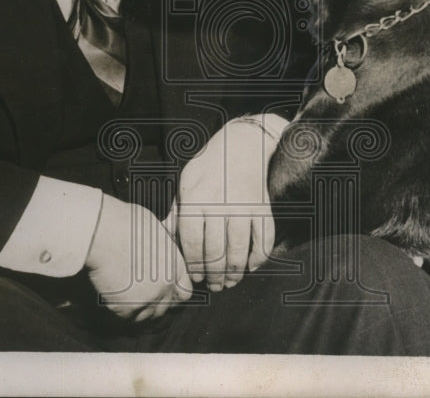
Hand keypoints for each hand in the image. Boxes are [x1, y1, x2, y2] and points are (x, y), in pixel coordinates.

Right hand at [84, 194, 192, 320]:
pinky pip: (127, 316)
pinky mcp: (127, 306)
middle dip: (156, 303)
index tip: (164, 292)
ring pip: (148, 315)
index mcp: (175, 265)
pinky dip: (121, 310)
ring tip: (128, 297)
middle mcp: (166, 284)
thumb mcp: (156, 227)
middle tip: (142, 296)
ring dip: (139, 309)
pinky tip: (114, 297)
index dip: (174, 293)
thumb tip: (167, 234)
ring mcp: (148, 298)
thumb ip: (165, 241)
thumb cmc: (125, 222)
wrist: (103, 232)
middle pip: (167, 306)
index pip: (185, 291)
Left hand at [177, 117, 279, 291]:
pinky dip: (259, 257)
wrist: (242, 144)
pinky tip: (252, 267)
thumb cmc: (209, 166)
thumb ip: (178, 213)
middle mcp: (219, 204)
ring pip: (239, 250)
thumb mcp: (186, 183)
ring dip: (234, 273)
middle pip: (216, 252)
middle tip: (213, 285)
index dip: (194, 265)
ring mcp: (243, 206)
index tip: (196, 276)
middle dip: (214, 275)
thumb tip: (166, 239)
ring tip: (229, 282)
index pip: (193, 242)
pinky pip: (263, 239)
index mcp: (195, 198)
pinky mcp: (263, 207)